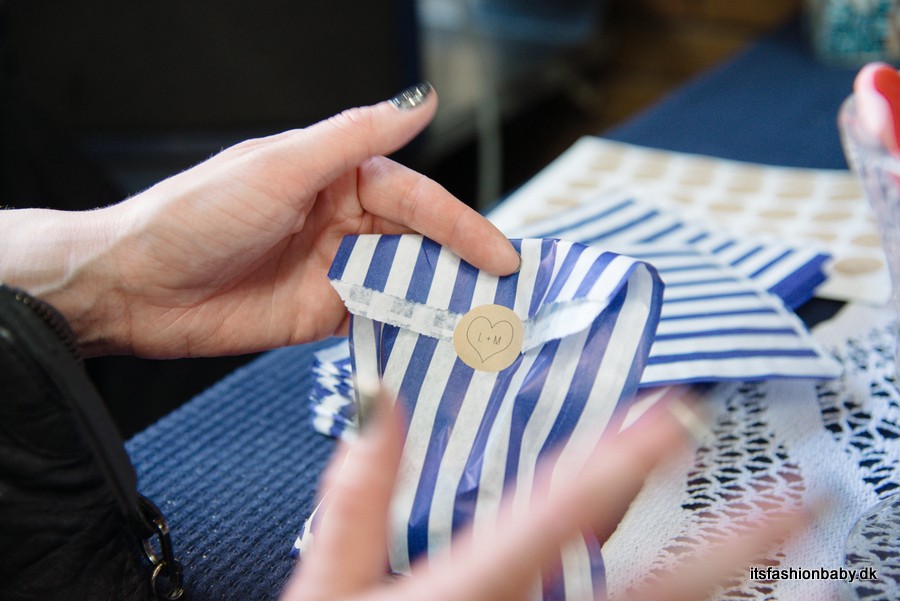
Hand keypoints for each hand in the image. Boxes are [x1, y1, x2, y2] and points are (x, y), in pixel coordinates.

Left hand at [0, 83, 519, 357]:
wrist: (136, 286)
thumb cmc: (197, 215)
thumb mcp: (283, 167)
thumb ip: (356, 137)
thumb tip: (421, 101)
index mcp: (339, 177)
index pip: (416, 200)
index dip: (461, 226)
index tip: (500, 255)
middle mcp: (343, 221)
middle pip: (420, 243)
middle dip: (462, 268)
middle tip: (506, 299)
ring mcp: (335, 270)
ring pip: (405, 283)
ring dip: (442, 303)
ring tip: (483, 328)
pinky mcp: (322, 315)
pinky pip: (377, 321)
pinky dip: (408, 331)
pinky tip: (435, 344)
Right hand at [281, 394, 804, 600]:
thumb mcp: (329, 588)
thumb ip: (356, 502)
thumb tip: (380, 405)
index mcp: (465, 591)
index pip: (553, 517)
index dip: (617, 462)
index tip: (675, 414)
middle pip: (643, 589)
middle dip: (724, 545)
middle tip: (792, 503)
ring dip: (720, 588)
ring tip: (786, 562)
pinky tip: (714, 596)